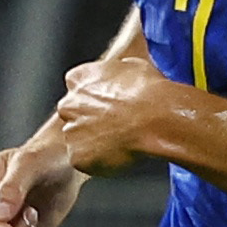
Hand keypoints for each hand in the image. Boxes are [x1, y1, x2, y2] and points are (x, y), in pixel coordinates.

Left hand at [48, 53, 190, 177]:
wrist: (157, 119)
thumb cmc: (149, 92)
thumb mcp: (133, 66)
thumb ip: (115, 74)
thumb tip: (120, 77)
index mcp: (79, 79)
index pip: (77, 87)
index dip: (94, 96)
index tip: (108, 103)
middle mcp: (69, 105)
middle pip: (73, 114)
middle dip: (89, 119)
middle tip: (115, 124)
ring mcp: (71, 132)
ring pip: (79, 139)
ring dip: (95, 141)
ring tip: (122, 140)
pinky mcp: (77, 157)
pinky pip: (85, 160)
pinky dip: (98, 161)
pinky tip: (119, 154)